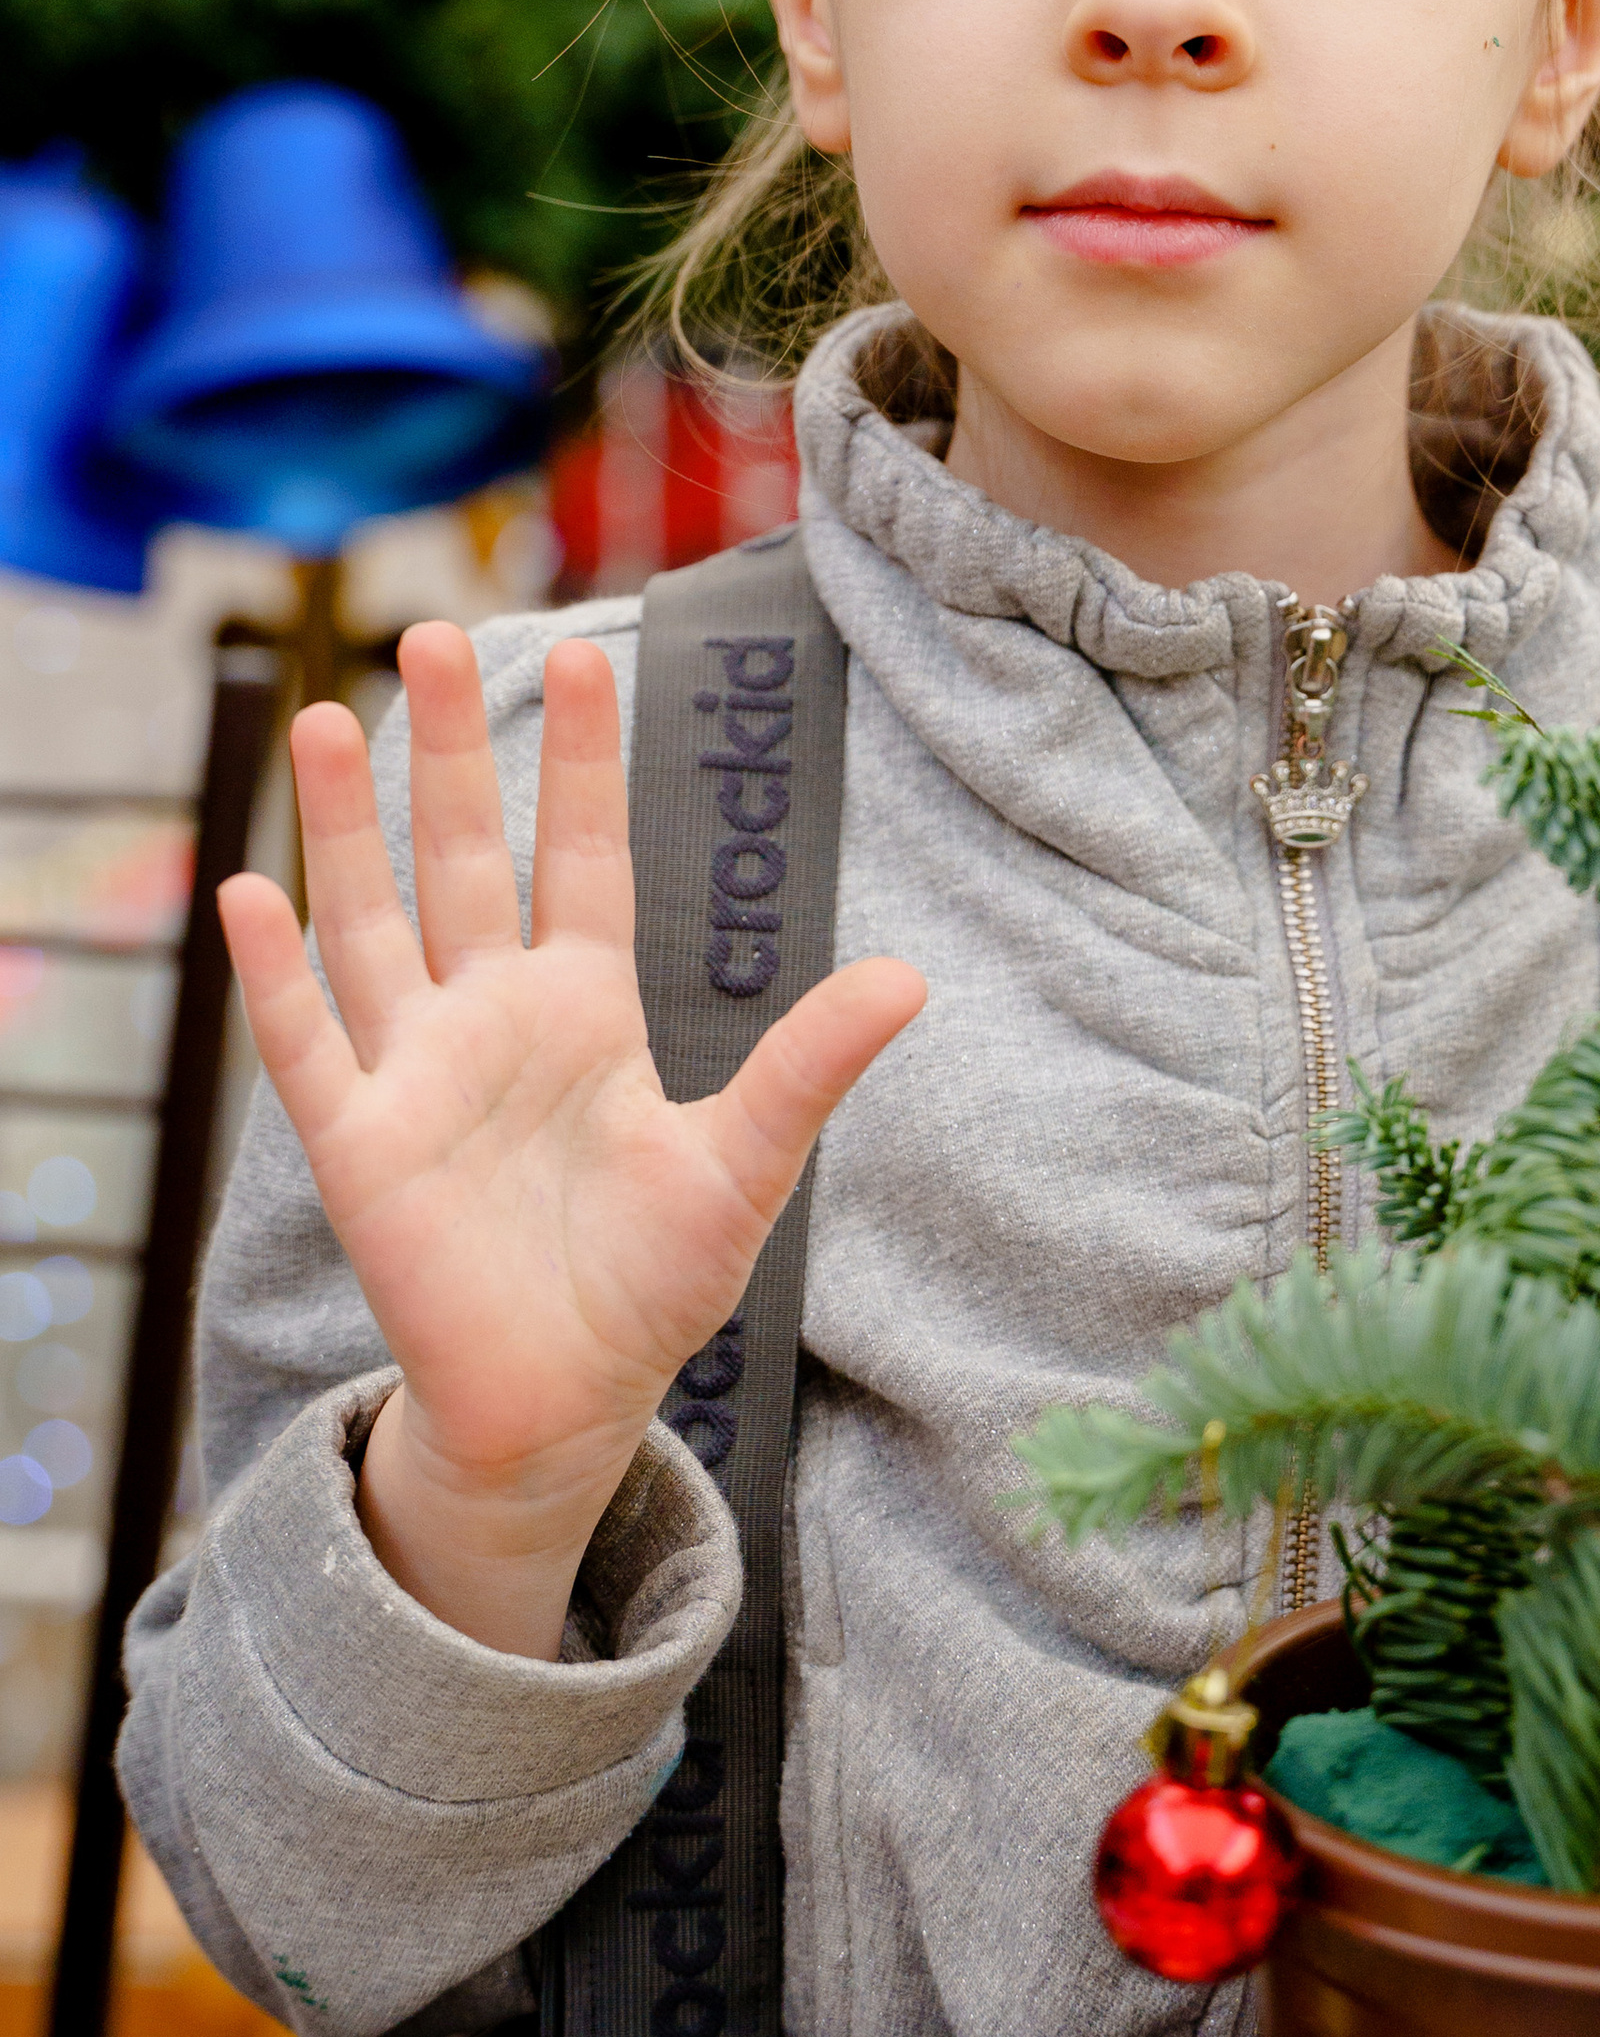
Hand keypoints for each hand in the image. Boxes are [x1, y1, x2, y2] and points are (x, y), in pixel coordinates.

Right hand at [219, 623, 923, 1656]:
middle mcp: (494, 1020)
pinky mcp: (361, 1144)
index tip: (585, 653)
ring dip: (346, 826)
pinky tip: (249, 892)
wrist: (563, 1404)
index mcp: (584, 1011)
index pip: (582, 857)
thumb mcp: (744, 1165)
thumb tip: (912, 979)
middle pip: (467, 857)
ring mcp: (418, 1073)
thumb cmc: (649, 1283)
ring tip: (326, 720)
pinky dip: (274, 974)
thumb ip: (809, 1066)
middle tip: (433, 632)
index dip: (581, 762)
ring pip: (373, 921)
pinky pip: (309, 1043)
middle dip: (454, 750)